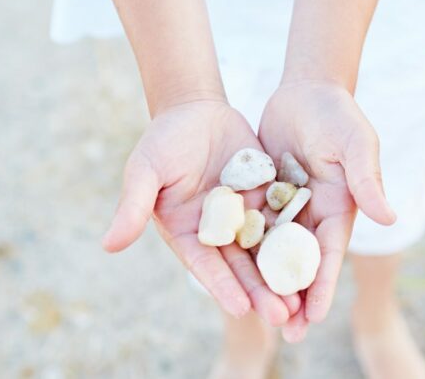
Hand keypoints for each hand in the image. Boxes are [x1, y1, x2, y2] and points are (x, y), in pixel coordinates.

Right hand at [101, 98, 299, 325]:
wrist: (196, 109)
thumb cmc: (163, 140)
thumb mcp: (145, 171)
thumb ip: (132, 207)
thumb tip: (108, 246)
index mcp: (188, 233)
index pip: (207, 266)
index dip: (223, 287)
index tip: (241, 309)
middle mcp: (218, 233)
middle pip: (242, 267)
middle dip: (261, 291)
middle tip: (283, 316)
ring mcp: (245, 217)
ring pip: (267, 251)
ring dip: (283, 275)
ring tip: (302, 299)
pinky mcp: (266, 199)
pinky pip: (285, 222)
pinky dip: (298, 241)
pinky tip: (316, 259)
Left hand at [257, 80, 395, 341]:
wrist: (307, 88)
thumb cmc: (338, 115)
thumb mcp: (355, 145)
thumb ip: (367, 180)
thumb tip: (388, 218)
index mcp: (340, 207)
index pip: (329, 255)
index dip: (321, 287)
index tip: (314, 318)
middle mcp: (315, 214)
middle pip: (302, 264)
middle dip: (297, 299)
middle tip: (287, 336)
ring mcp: (289, 207)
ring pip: (276, 254)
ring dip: (270, 285)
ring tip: (259, 320)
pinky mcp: (266, 196)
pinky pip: (253, 229)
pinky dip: (247, 254)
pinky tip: (233, 278)